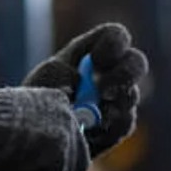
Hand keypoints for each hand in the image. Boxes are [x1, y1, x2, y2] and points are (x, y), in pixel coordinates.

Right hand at [0, 86, 89, 170]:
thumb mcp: (10, 117)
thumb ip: (30, 132)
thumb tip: (31, 153)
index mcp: (55, 100)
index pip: (68, 138)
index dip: (51, 157)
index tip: (36, 166)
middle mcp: (67, 117)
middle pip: (76, 159)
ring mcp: (67, 139)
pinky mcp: (62, 161)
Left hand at [22, 23, 148, 157]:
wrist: (34, 134)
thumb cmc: (38, 96)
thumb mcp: (45, 76)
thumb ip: (63, 71)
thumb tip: (82, 83)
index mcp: (90, 52)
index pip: (116, 36)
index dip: (114, 44)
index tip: (98, 60)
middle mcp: (108, 72)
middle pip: (136, 63)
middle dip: (125, 75)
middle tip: (103, 92)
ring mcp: (116, 99)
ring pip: (131, 96)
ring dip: (111, 106)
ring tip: (82, 117)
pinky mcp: (117, 126)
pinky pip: (125, 123)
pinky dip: (108, 127)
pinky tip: (88, 131)